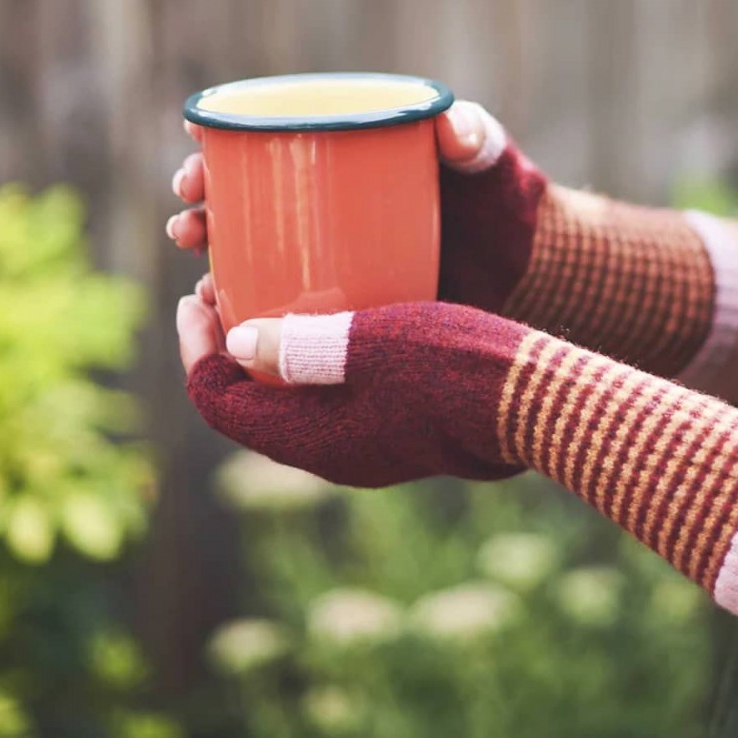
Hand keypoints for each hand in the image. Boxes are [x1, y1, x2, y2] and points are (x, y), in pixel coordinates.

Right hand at [166, 103, 547, 313]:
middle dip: (200, 208)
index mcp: (340, 162)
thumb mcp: (488, 161)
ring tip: (198, 289)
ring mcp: (326, 263)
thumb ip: (476, 137)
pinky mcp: (339, 311)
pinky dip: (245, 324)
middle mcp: (321, 209)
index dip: (220, 139)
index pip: (266, 142)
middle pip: (242, 202)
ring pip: (248, 261)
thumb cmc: (501, 199)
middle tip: (190, 221)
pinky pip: (279, 316)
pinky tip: (224, 334)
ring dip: (210, 271)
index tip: (196, 136)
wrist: (526, 267)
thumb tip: (451, 126)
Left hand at [182, 295, 737, 632]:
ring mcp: (369, 444)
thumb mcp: (374, 343)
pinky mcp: (398, 429)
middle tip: (228, 286)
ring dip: (271, 352)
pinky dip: (313, 360)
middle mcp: (334, 451)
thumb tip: (238, 344)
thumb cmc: (459, 367)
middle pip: (252, 402)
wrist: (542, 401)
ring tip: (274, 294)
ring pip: (293, 400)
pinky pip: (333, 398)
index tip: (197, 292)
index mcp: (316, 438)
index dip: (195, 349)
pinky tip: (336, 315)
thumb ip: (301, 347)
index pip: (220, 401)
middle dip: (228, 346)